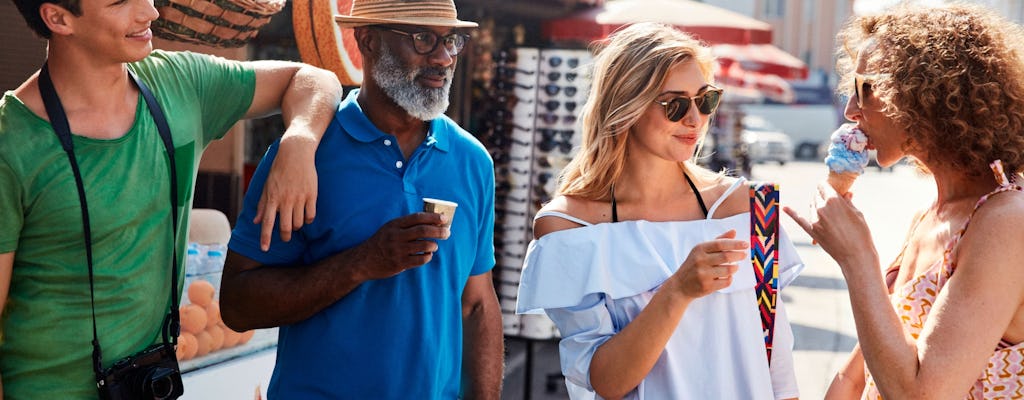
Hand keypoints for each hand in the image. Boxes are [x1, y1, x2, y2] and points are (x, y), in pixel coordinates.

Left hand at [254, 133, 317, 250]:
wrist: (296, 153)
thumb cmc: (279, 169)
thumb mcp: (267, 186)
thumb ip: (262, 205)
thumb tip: (256, 221)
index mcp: (272, 198)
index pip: (268, 223)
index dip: (266, 238)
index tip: (265, 249)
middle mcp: (285, 200)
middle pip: (286, 227)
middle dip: (286, 236)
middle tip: (286, 237)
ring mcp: (299, 198)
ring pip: (299, 223)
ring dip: (297, 227)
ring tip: (296, 222)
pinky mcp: (312, 195)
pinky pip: (311, 216)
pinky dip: (308, 220)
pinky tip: (306, 217)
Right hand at [351, 212, 450, 280]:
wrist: (364, 260)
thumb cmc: (381, 242)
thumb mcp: (389, 228)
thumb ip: (406, 224)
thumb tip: (430, 221)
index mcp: (395, 225)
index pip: (417, 218)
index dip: (432, 217)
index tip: (444, 218)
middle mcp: (396, 236)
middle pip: (423, 230)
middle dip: (439, 231)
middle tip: (447, 233)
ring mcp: (398, 250)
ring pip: (424, 245)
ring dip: (434, 245)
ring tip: (434, 246)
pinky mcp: (400, 263)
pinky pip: (420, 259)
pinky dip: (427, 256)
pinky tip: (427, 255)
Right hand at [668, 230, 748, 298]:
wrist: (680, 285)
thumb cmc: (694, 265)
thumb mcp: (702, 250)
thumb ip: (718, 240)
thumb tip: (734, 232)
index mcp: (699, 249)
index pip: (720, 244)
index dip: (734, 243)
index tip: (745, 244)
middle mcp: (700, 261)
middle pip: (726, 256)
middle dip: (738, 255)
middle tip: (744, 255)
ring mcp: (703, 274)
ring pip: (728, 270)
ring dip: (735, 267)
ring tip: (735, 266)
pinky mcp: (707, 286)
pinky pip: (726, 282)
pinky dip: (730, 278)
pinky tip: (727, 276)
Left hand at [784, 183, 875, 267]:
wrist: (856, 256)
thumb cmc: (861, 234)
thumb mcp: (857, 214)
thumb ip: (847, 202)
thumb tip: (847, 193)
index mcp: (833, 201)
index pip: (824, 186)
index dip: (827, 186)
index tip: (829, 186)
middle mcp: (821, 209)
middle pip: (817, 195)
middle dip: (823, 195)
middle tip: (831, 198)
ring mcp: (814, 220)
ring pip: (812, 206)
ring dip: (818, 204)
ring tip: (828, 208)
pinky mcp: (812, 231)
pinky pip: (799, 220)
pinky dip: (791, 213)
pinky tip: (784, 208)